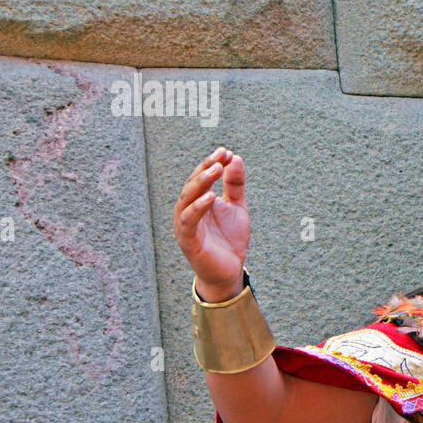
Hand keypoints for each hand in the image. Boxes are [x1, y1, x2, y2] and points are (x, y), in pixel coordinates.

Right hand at [173, 147, 249, 299]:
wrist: (229, 271)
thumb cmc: (229, 239)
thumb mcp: (236, 207)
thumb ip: (235, 185)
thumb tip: (234, 158)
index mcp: (197, 202)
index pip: (201, 178)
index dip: (211, 164)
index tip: (226, 152)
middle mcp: (187, 211)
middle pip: (192, 185)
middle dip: (206, 168)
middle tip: (220, 157)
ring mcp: (185, 226)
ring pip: (187, 199)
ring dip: (201, 183)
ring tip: (216, 170)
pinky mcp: (188, 241)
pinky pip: (189, 221)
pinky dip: (198, 208)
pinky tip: (210, 197)